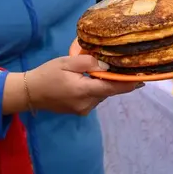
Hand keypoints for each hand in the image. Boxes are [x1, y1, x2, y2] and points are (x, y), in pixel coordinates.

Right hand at [17, 55, 141, 116]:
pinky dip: (95, 89)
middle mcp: (87, 104)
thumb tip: (107, 66)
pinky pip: (94, 98)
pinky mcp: (79, 111)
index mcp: (84, 91)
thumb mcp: (67, 62)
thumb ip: (88, 62)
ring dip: (103, 84)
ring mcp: (83, 110)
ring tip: (101, 70)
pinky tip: (89, 79)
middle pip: (108, 91)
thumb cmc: (47, 74)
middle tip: (120, 65)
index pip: (113, 88)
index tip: (143, 78)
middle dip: (114, 79)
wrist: (29, 93)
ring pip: (101, 94)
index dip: (129, 84)